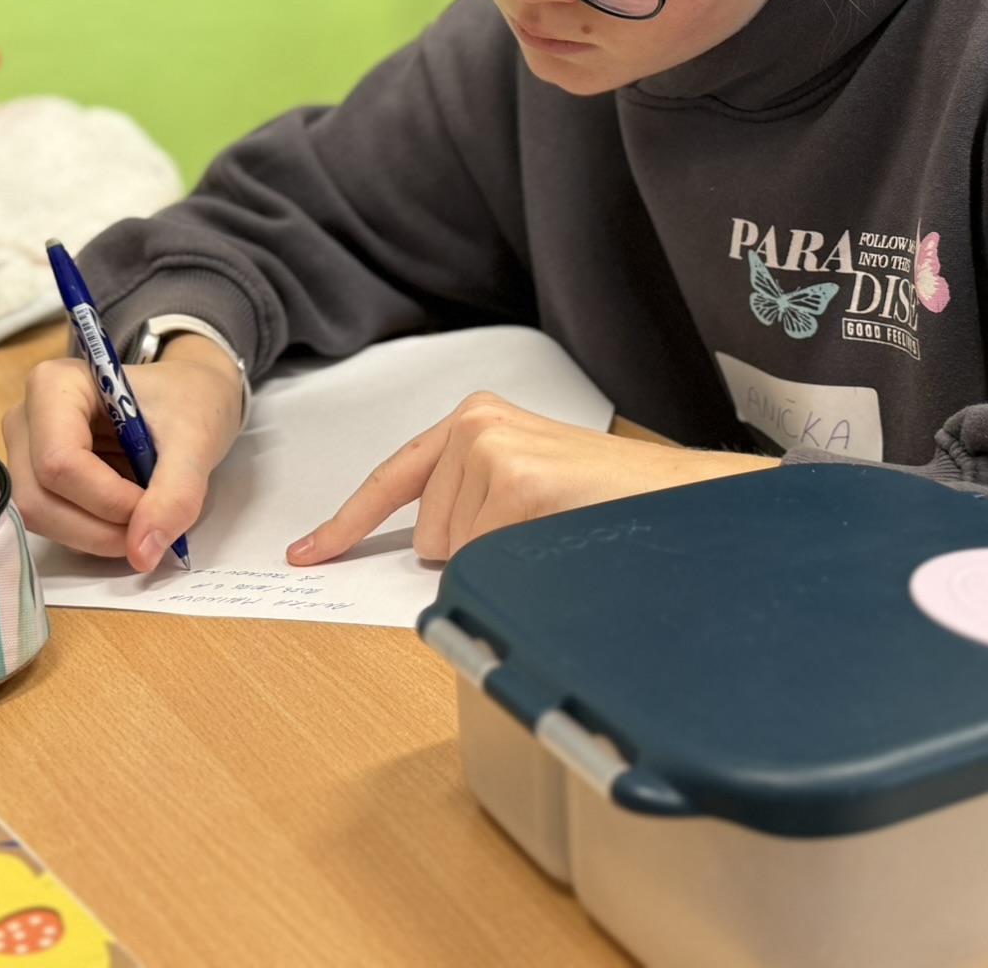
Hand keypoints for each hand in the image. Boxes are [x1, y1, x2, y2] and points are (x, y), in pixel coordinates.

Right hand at [2, 334, 242, 571]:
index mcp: (55, 385)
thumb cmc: (189, 400)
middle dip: (99, 527)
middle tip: (152, 525)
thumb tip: (143, 554)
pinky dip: (93, 533)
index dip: (107, 499)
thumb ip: (175, 494)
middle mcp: (27, 418)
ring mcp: (26, 452)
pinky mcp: (37, 480)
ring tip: (145, 515)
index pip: (59, 462)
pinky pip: (52, 523)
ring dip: (97, 535)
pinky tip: (127, 512)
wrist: (192, 397)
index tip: (154, 504)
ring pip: (40, 518)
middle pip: (39, 497)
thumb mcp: (196, 440)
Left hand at [286, 392, 774, 565]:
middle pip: (425, 532)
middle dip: (470, 549)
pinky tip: (558, 537)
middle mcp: (476, 427)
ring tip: (554, 530)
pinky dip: (517, 566)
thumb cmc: (610, 498)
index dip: (346, 523)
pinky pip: (483, 561)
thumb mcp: (527, 480)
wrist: (681, 499)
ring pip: (451, 553)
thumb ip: (470, 498)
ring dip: (498, 558)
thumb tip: (425, 551)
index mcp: (477, 420)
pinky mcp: (514, 486)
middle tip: (537, 529)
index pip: (394, 478)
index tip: (307, 552)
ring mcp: (493, 454)